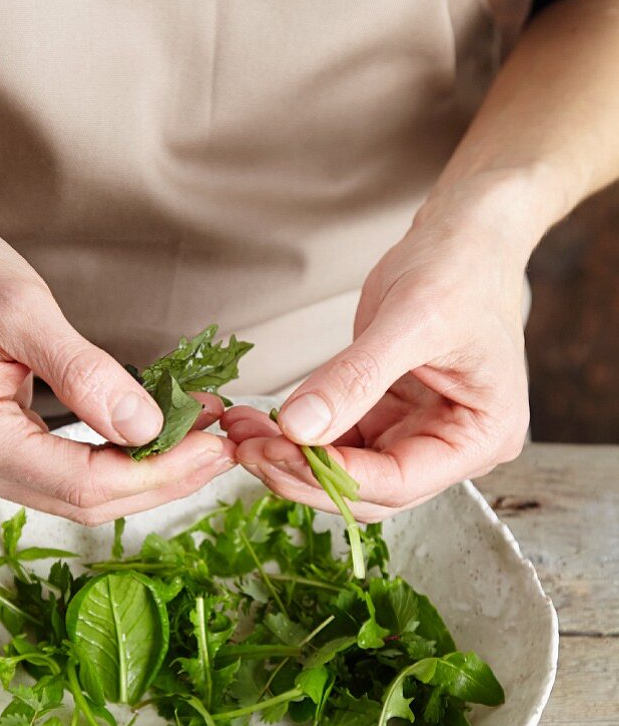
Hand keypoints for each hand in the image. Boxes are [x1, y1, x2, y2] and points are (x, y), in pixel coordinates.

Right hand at [0, 199, 234, 522]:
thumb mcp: (21, 309)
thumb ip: (85, 373)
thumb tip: (146, 428)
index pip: (85, 484)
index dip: (159, 473)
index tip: (216, 446)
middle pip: (88, 502)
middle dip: (164, 480)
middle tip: (224, 450)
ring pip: (82, 495)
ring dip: (148, 474)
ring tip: (204, 443)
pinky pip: (68, 473)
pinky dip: (120, 460)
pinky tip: (159, 437)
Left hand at [223, 182, 530, 520]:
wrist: (465, 235)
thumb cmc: (459, 267)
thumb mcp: (410, 318)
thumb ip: (355, 377)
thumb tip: (299, 429)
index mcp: (483, 435)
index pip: (399, 481)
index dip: (334, 475)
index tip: (276, 454)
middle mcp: (455, 448)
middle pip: (369, 490)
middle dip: (304, 474)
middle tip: (247, 450)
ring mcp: (420, 436)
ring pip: (347, 472)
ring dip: (292, 459)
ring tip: (241, 434)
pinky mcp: (388, 418)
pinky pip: (338, 443)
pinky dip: (297, 438)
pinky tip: (259, 422)